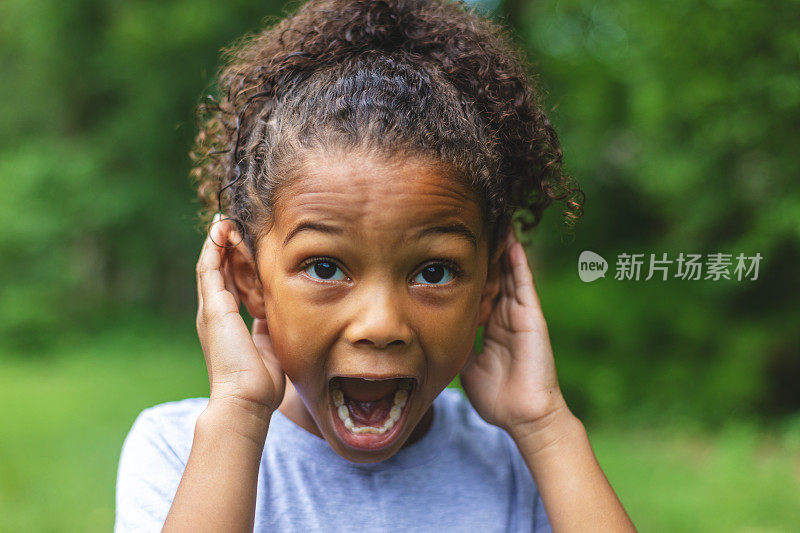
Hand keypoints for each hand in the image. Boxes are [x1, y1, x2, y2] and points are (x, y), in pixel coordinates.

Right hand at [195, 214, 284, 414]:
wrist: (246, 399)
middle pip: (222, 271)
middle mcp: (217, 314)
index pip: (234, 284)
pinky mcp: (213, 307)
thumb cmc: (260, 382)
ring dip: (220, 242)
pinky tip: (219, 230)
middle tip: (237, 225)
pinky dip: (213, 247)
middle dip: (229, 247)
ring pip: (213, 265)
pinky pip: (209, 268)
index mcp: (230, 323)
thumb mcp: (269, 344)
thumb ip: (268, 326)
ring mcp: (212, 309)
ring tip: (227, 221)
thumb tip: (276, 313)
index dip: (239, 263)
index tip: (248, 245)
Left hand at [460, 226, 568, 438]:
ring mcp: (519, 314)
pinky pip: (524, 282)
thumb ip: (458, 349)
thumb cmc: (498, 398)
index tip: (453, 250)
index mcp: (492, 327)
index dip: (468, 271)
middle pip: (494, 274)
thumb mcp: (468, 368)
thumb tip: (436, 340)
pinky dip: (518, 260)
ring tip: (493, 219)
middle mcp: (505, 316)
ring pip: (509, 272)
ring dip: (501, 247)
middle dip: (484, 251)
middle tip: (472, 223)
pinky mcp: (531, 315)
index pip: (479, 290)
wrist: (524, 416)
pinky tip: (511, 239)